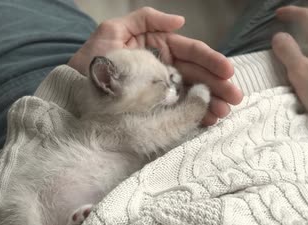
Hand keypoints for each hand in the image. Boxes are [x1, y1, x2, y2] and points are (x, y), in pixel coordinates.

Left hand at [68, 7, 242, 125]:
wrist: (72, 93)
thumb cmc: (90, 61)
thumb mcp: (112, 32)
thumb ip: (145, 20)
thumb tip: (181, 20)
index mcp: (158, 48)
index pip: (190, 53)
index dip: (211, 61)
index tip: (227, 72)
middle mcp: (163, 69)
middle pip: (197, 75)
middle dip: (218, 85)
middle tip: (235, 98)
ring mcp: (160, 91)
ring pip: (192, 94)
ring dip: (210, 103)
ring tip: (224, 113)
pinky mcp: (155, 110)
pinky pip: (179, 111)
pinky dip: (194, 116)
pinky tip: (207, 120)